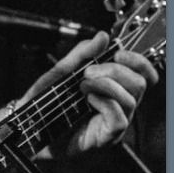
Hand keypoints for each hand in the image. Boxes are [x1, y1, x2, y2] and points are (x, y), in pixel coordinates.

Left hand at [17, 33, 157, 155]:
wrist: (29, 128)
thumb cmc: (46, 105)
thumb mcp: (61, 73)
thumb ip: (81, 54)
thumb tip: (102, 36)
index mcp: (114, 88)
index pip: (144, 73)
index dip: (137, 60)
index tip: (117, 53)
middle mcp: (119, 104)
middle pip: (140, 82)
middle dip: (116, 70)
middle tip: (88, 72)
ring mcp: (115, 121)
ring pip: (131, 98)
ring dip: (106, 85)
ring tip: (82, 86)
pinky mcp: (106, 136)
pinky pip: (118, 116)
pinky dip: (104, 103)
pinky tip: (87, 100)